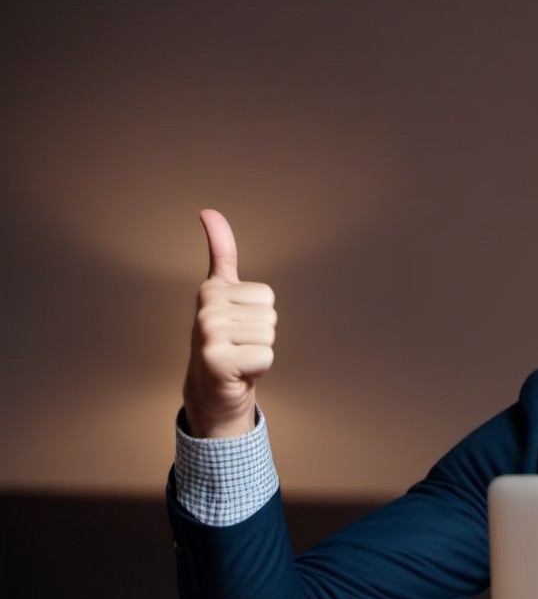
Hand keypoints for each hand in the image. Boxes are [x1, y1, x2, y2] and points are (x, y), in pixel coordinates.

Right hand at [182, 210, 276, 437]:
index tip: (237, 323)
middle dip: (260, 334)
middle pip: (270, 316)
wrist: (211, 387)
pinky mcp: (217, 361)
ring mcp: (208, 335)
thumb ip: (221, 253)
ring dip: (258, 351)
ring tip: (237, 356)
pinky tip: (238, 371)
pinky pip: (265, 357)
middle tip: (238, 344)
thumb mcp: (223, 292)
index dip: (260, 314)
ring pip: (269, 337)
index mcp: (211, 290)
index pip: (267, 296)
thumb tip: (209, 211)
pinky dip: (258, 368)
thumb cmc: (223, 337)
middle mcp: (206, 310)